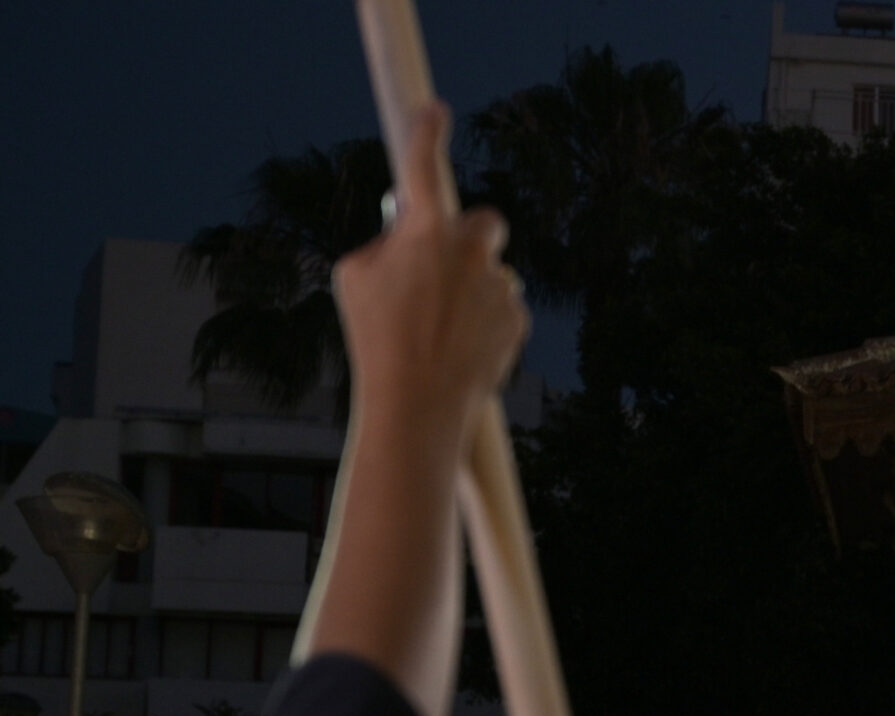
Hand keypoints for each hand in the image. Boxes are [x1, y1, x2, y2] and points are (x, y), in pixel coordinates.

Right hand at [336, 104, 527, 424]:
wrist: (419, 403)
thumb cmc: (376, 337)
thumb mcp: (356, 277)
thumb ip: (386, 242)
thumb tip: (407, 226)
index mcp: (424, 232)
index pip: (424, 166)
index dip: (427, 134)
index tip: (434, 111)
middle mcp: (469, 251)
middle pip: (485, 221)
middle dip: (469, 235)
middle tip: (445, 259)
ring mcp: (499, 284)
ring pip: (490, 272)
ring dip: (471, 288)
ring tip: (438, 327)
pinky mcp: (517, 318)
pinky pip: (501, 306)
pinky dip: (483, 320)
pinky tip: (458, 346)